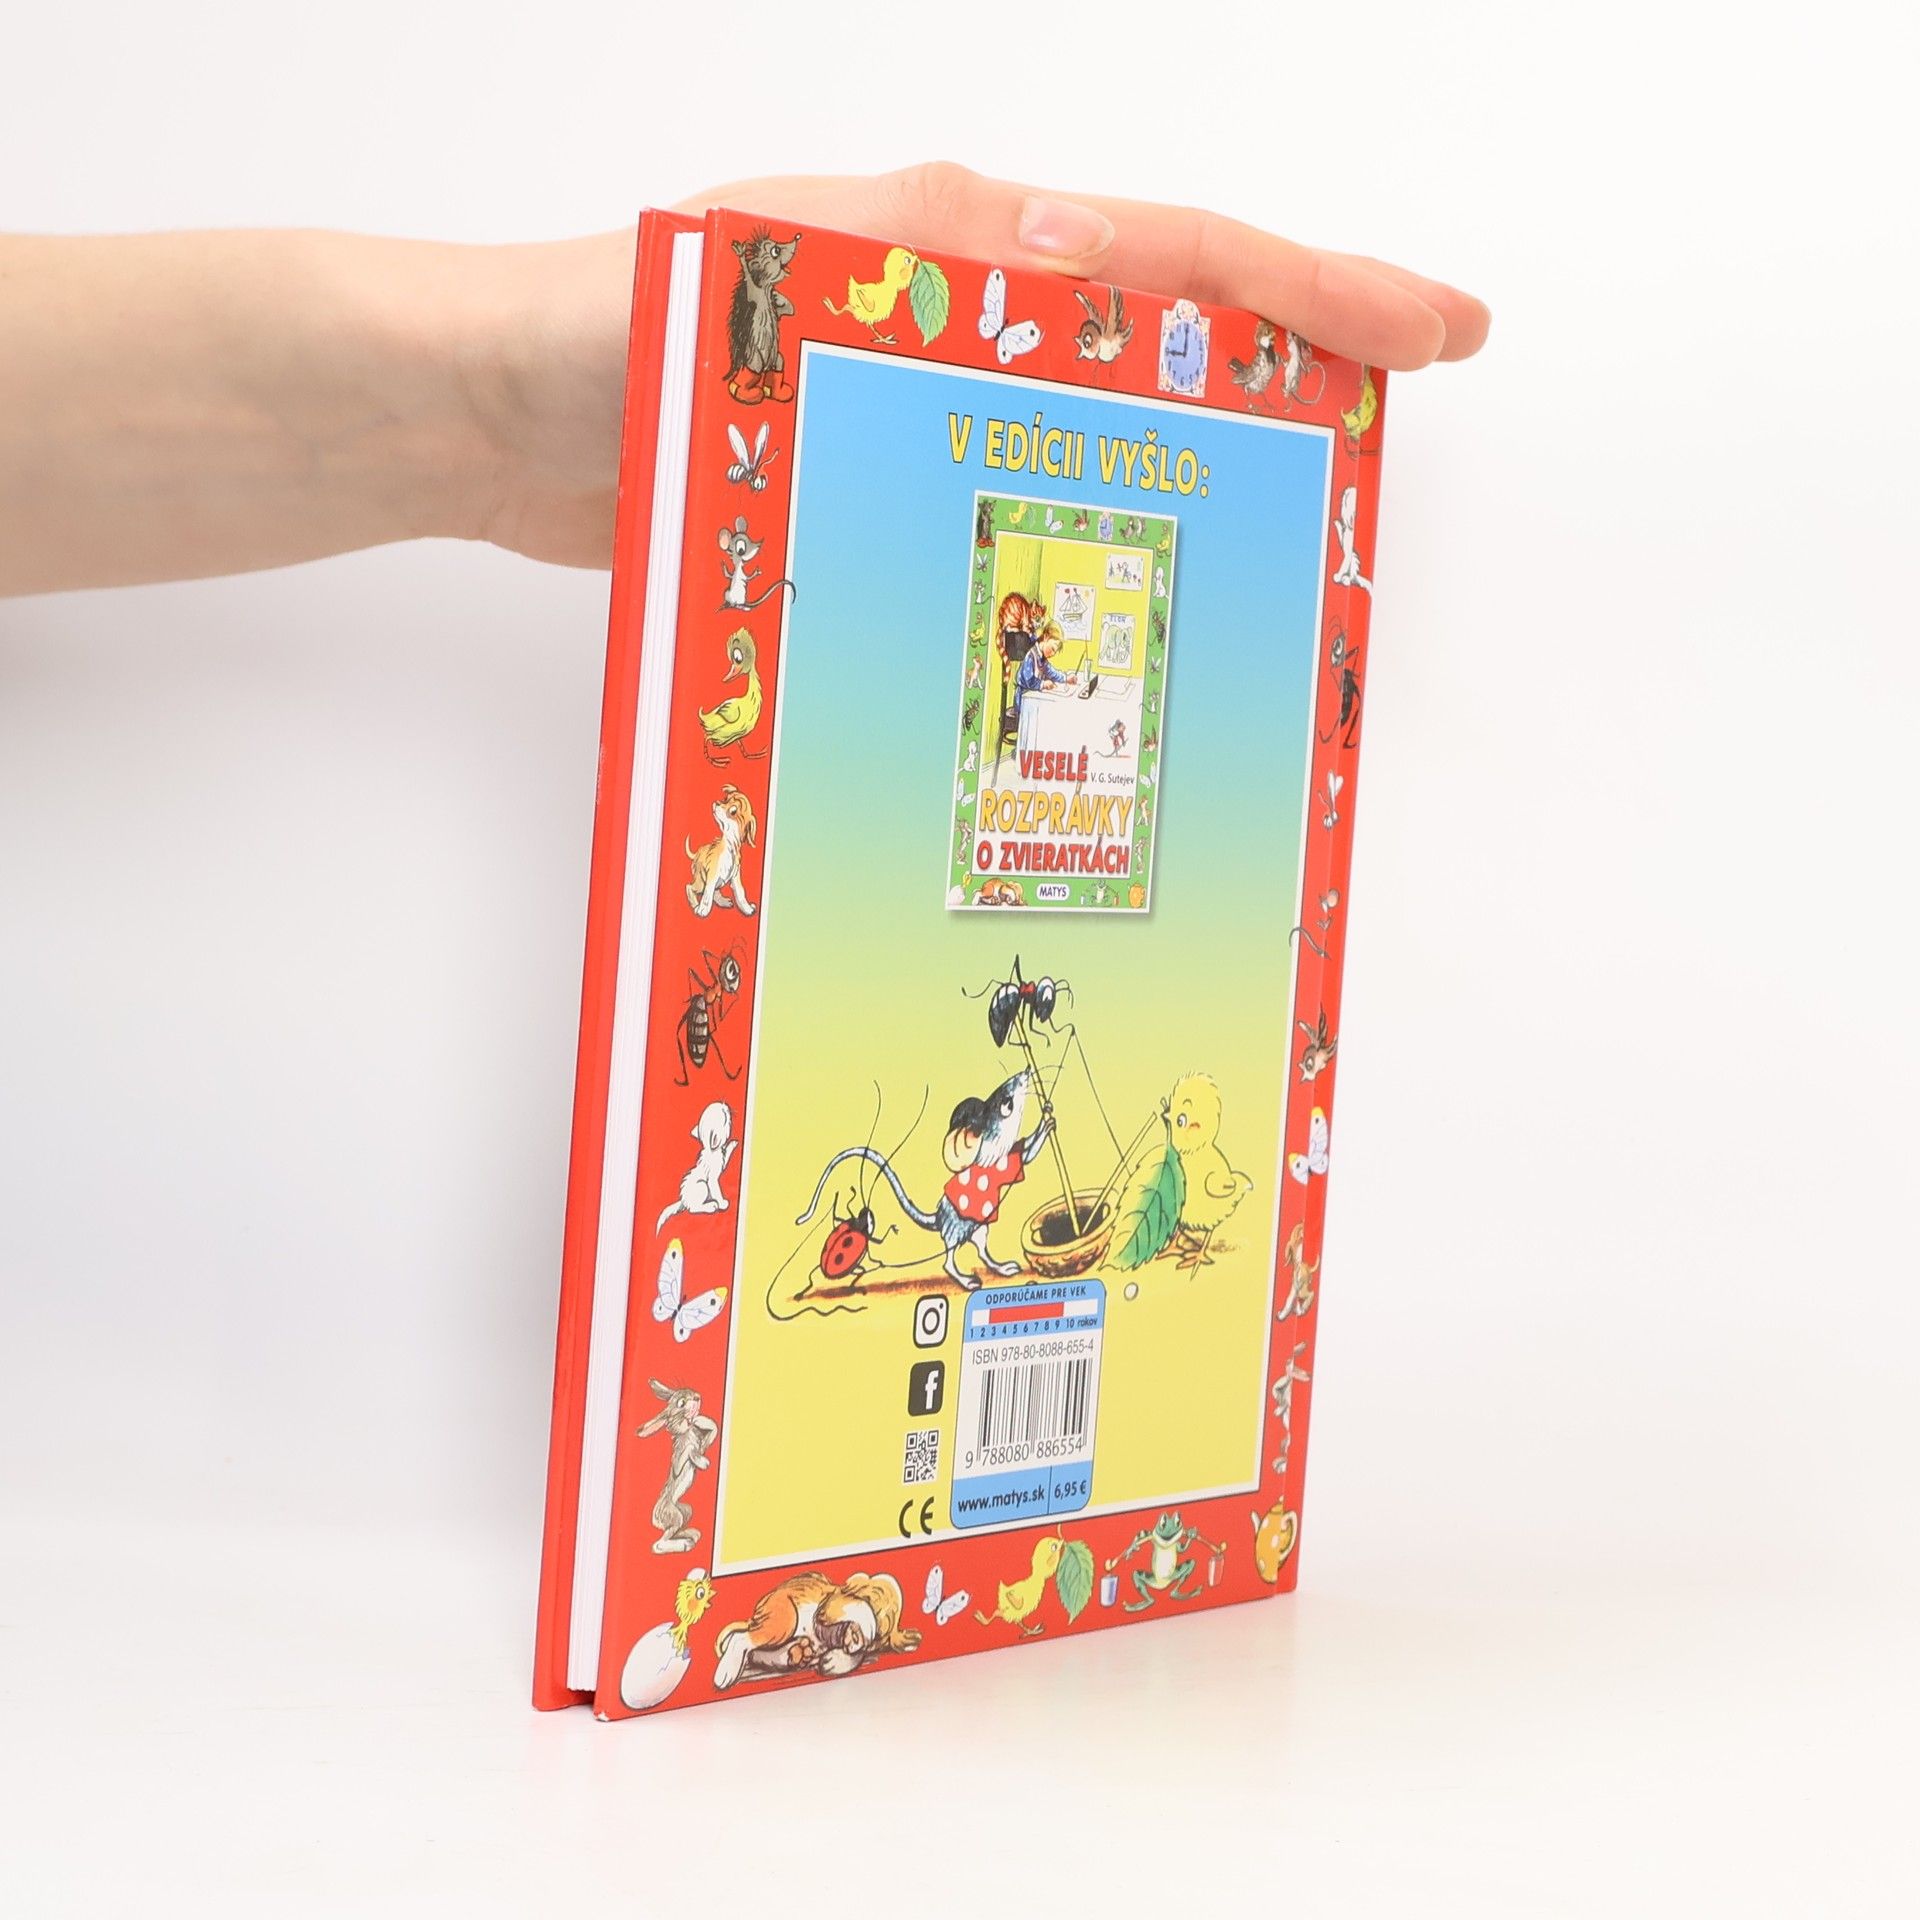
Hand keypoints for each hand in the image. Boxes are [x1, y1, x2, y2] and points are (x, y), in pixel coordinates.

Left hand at [471, 163, 1487, 568]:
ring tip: (1308, 494)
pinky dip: (1093, 511)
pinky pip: (1023, 483)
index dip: (1313, 290)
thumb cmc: (613, 335)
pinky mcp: (888, 471)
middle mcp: (965, 311)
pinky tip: (1128, 572)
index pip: (1174, 257)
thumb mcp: (769, 268)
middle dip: (1303, 349)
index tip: (1430, 322)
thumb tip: (1088, 245)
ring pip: (1110, 410)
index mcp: (960, 244)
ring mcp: (933, 392)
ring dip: (1212, 441)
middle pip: (1171, 324)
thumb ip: (918, 253)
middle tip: (1410, 391)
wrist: (504, 419)